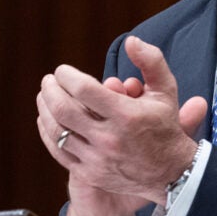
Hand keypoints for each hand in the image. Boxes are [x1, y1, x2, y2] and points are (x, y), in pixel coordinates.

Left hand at [36, 37, 207, 215]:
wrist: (172, 173)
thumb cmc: (166, 126)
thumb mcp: (166, 90)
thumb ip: (150, 61)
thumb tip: (130, 41)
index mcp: (127, 115)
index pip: (84, 89)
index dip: (67, 76)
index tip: (63, 70)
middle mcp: (110, 138)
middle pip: (64, 109)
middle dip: (50, 90)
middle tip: (48, 80)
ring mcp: (98, 159)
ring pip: (57, 131)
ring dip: (45, 109)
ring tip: (45, 96)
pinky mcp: (90, 174)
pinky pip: (58, 151)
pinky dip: (47, 133)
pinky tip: (46, 120)